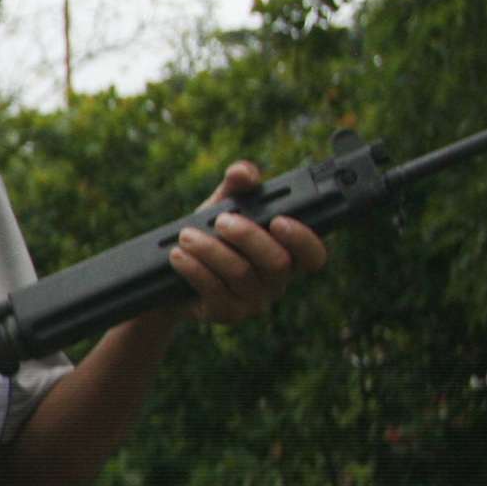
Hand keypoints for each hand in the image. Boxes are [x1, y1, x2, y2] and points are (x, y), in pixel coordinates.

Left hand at [170, 160, 328, 323]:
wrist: (173, 274)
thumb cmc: (210, 234)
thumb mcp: (222, 205)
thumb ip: (237, 186)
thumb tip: (243, 172)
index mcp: (287, 252)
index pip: (314, 254)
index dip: (302, 239)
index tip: (279, 220)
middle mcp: (277, 280)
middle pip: (276, 262)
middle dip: (248, 236)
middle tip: (221, 220)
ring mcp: (254, 300)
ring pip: (241, 274)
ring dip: (211, 250)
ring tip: (186, 235)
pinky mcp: (227, 313)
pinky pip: (214, 290)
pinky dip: (194, 268)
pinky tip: (179, 255)